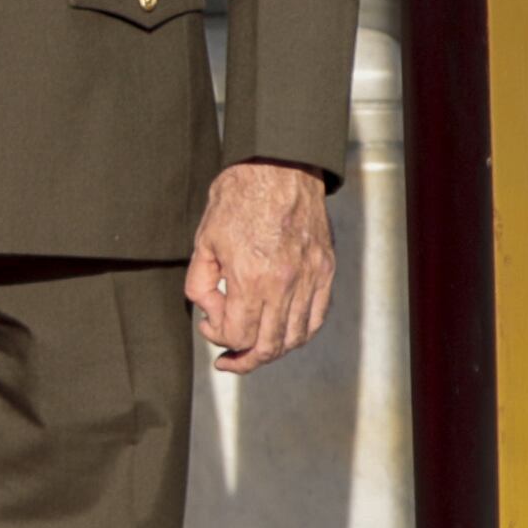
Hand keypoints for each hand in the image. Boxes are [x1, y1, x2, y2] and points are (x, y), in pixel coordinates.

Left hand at [186, 160, 334, 371]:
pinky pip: (317, 316)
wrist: (279, 168)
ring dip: (273, 350)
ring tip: (254, 350)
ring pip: (296, 336)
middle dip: (245, 358)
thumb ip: (200, 283)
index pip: (238, 334)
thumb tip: (211, 312)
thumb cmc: (237, 199)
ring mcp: (311, 278)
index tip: (208, 324)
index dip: (218, 338)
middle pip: (270, 345)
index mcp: (251, 278)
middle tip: (229, 360)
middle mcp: (286, 284)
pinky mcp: (326, 271)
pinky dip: (300, 332)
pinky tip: (283, 332)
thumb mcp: (203, 241)